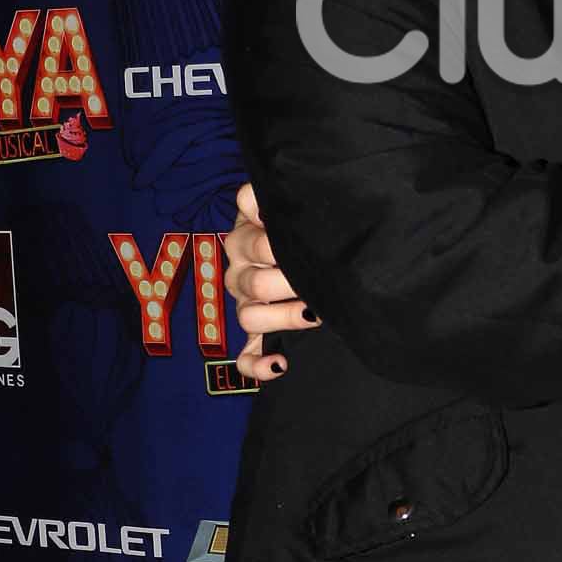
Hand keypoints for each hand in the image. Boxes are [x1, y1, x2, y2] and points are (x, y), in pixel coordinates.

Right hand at [226, 182, 318, 382]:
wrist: (305, 252)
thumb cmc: (300, 228)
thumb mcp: (289, 206)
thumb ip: (271, 199)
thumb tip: (263, 197)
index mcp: (246, 237)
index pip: (249, 239)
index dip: (271, 242)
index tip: (298, 242)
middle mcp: (240, 270)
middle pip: (254, 281)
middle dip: (289, 282)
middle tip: (321, 281)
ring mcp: (245, 304)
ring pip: (249, 317)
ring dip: (283, 318)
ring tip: (315, 315)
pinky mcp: (253, 335)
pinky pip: (245, 357)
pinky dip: (258, 364)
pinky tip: (280, 364)